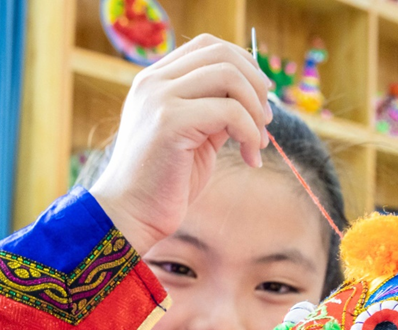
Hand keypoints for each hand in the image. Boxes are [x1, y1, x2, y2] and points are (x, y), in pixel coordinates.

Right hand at [90, 34, 271, 254]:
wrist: (131, 215)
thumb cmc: (164, 182)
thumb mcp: (195, 136)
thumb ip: (216, 112)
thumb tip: (256, 99)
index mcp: (155, 80)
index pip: (209, 46)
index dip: (245, 66)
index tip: (260, 101)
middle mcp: (154, 81)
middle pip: (223, 53)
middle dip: (256, 85)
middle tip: (266, 122)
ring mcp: (159, 98)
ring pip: (230, 76)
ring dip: (255, 109)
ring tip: (257, 143)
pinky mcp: (170, 122)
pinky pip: (230, 111)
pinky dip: (250, 134)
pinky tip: (249, 158)